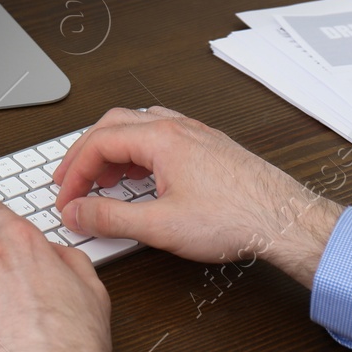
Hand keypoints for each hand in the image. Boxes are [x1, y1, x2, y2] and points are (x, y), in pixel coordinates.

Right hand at [53, 107, 343, 287]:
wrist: (285, 219)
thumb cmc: (235, 218)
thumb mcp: (160, 226)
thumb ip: (110, 217)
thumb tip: (77, 212)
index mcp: (160, 138)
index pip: (98, 143)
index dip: (74, 172)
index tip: (66, 198)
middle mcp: (176, 126)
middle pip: (113, 125)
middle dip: (86, 153)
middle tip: (71, 181)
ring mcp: (194, 133)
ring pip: (137, 126)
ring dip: (112, 149)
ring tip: (102, 179)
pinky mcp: (208, 146)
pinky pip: (160, 134)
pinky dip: (138, 150)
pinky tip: (142, 172)